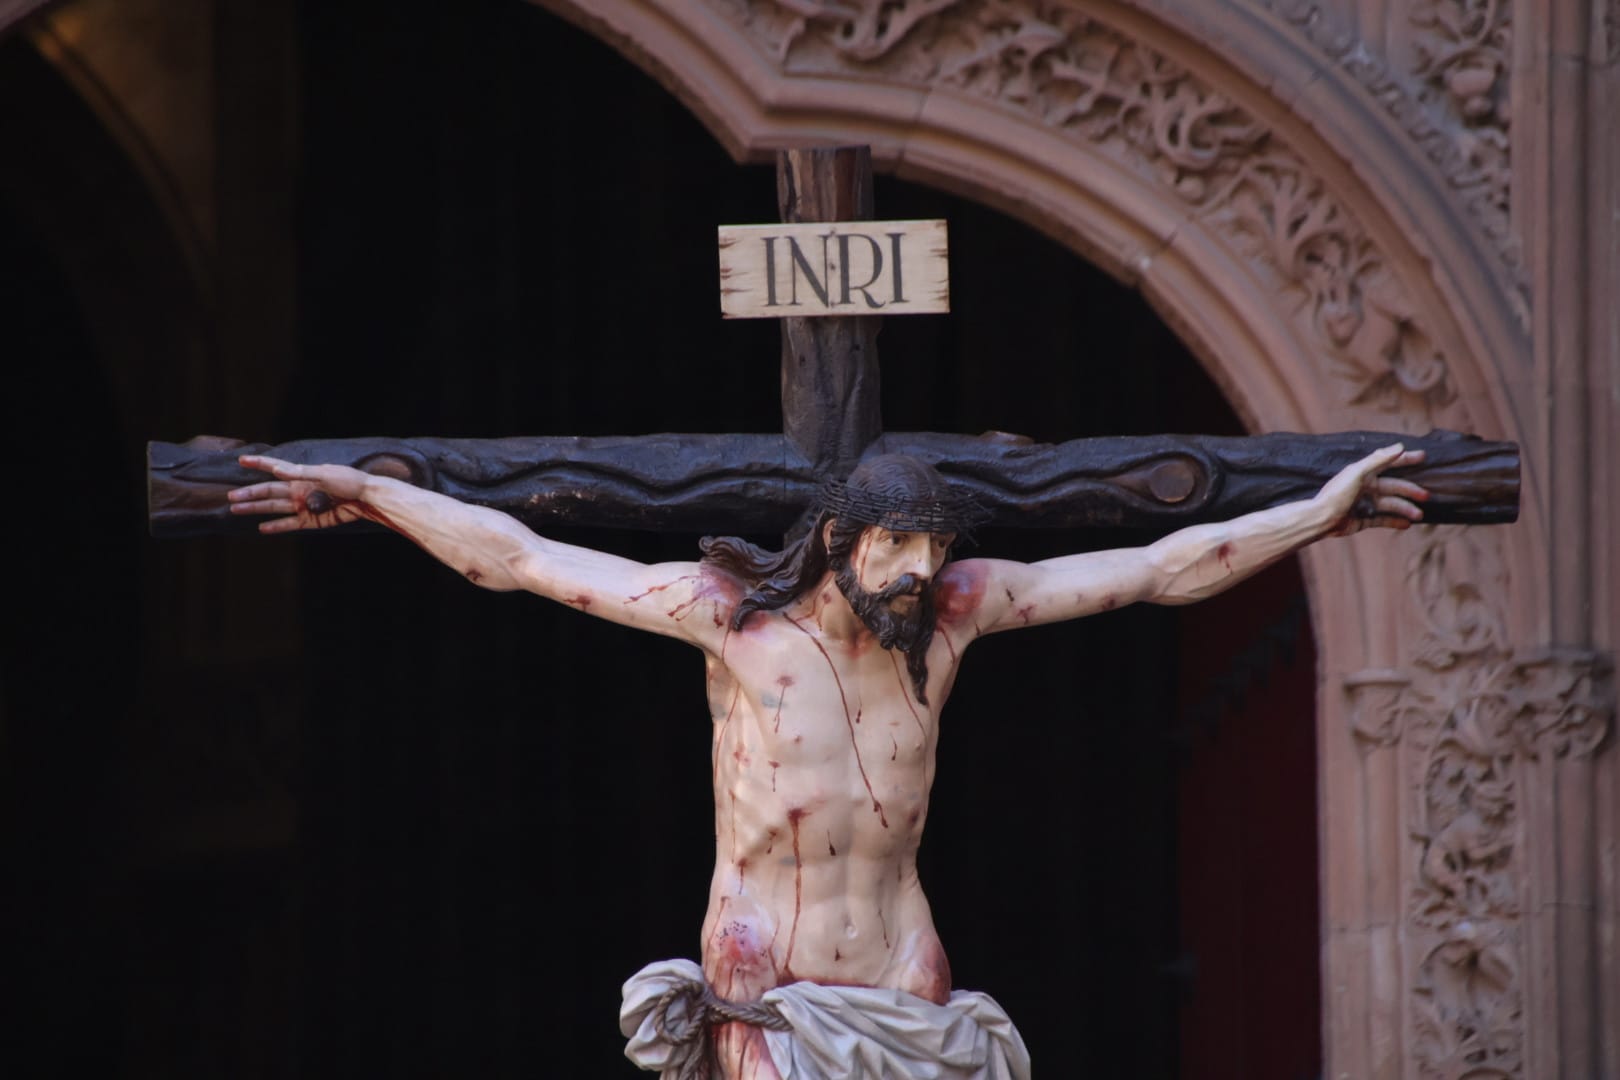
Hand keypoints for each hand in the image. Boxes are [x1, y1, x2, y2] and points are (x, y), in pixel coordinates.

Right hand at [229, 455, 370, 533]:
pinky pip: (290, 524)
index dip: (259, 464)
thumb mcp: (324, 474)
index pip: (275, 468)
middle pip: (269, 491)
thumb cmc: (347, 481)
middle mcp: (299, 490)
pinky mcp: (311, 521)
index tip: (241, 460)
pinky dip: (276, 526)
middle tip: (230, 498)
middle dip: (249, 494)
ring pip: (274, 507)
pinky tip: (261, 527)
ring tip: (236, 509)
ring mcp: (303, 506)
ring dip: (256, 509)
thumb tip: (276, 469)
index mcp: (301, 476)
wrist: (366, 499)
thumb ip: (299, 473)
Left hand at [1317, 444, 1428, 536]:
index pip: (1389, 463)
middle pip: (1393, 486)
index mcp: (1364, 473)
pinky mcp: (1363, 519)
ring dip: (1406, 508)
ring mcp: (1364, 503)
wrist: (1321, 519)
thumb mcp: (1357, 473)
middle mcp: (1365, 487)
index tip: (1423, 456)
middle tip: (1426, 495)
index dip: (1406, 459)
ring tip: (1419, 515)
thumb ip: (1378, 460)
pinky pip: (1382, 519)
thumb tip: (1399, 446)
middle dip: (1410, 490)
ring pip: (1390, 504)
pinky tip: (1407, 524)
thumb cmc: (1337, 493)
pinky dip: (1395, 521)